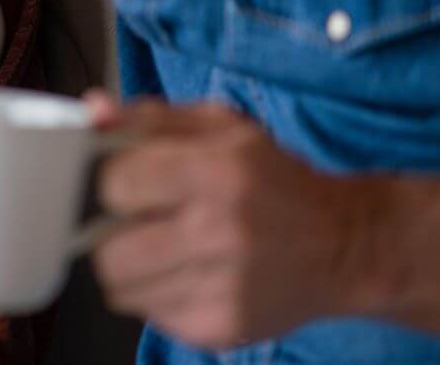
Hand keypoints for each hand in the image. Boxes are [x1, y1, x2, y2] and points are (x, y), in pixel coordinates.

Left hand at [85, 92, 374, 349]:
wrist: (347, 244)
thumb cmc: (274, 179)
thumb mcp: (220, 127)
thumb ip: (149, 118)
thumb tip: (92, 111)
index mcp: (217, 172)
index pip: (115, 185)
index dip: (118, 182)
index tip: (135, 182)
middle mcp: (220, 234)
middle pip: (108, 251)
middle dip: (114, 233)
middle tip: (143, 222)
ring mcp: (223, 289)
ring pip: (121, 290)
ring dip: (132, 268)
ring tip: (165, 248)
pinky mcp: (223, 329)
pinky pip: (152, 315)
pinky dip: (159, 295)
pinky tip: (190, 274)